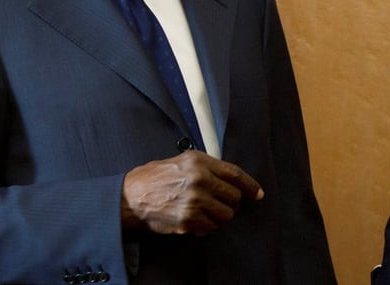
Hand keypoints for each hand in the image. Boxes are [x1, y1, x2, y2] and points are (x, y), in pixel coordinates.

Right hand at [121, 151, 263, 235]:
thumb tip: (231, 178)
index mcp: (199, 162)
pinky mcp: (188, 220)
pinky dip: (207, 227)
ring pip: (226, 215)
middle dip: (232, 203)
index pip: (235, 174)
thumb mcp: (182, 160)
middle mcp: (200, 180)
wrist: (131, 197)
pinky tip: (197, 221)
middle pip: (234, 197)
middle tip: (223, 205)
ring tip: (208, 213)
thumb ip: (207, 166)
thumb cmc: (155, 178)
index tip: (258, 194)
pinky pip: (211, 228)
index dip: (250, 185)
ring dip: (220, 217)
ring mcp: (195, 201)